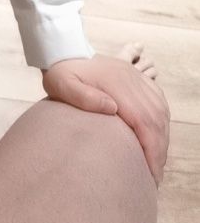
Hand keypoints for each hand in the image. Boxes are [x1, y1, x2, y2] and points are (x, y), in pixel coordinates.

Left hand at [41, 54, 170, 186]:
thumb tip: (112, 108)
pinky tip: (157, 133)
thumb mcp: (61, 85)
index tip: (150, 172)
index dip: (151, 149)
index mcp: (116, 84)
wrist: (62, 49)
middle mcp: (130, 78)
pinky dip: (162, 118)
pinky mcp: (134, 74)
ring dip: (162, 136)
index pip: (144, 120)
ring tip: (156, 159)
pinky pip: (157, 98)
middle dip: (159, 149)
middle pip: (156, 118)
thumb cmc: (59, 72)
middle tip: (154, 174)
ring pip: (160, 110)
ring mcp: (134, 75)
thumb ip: (83, 97)